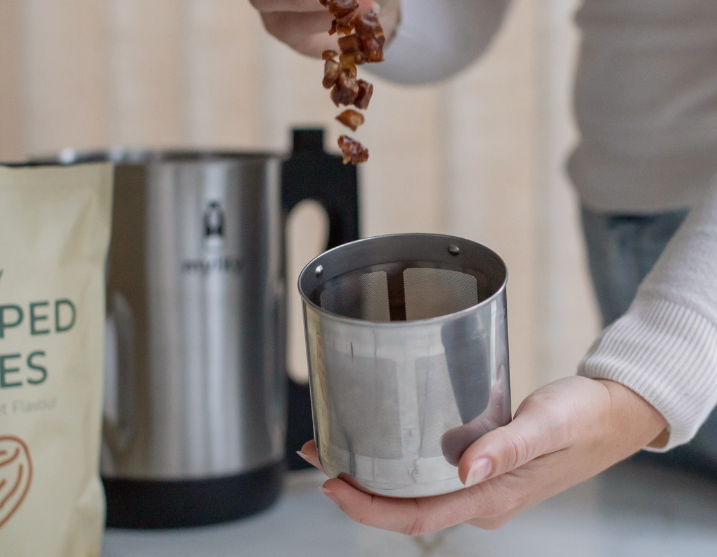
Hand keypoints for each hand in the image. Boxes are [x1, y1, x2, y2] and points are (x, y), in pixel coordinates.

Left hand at [300, 376, 666, 533]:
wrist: (613, 415)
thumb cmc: (582, 418)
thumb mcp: (545, 426)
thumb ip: (506, 448)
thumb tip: (466, 472)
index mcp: (490, 499)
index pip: (416, 515)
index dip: (368, 505)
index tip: (330, 481)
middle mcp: (480, 498)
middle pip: (405, 506)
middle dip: (356, 487)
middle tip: (318, 451)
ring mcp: (481, 485)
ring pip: (415, 491)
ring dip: (374, 474)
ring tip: (338, 444)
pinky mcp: (485, 466)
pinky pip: (432, 474)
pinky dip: (400, 462)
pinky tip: (387, 439)